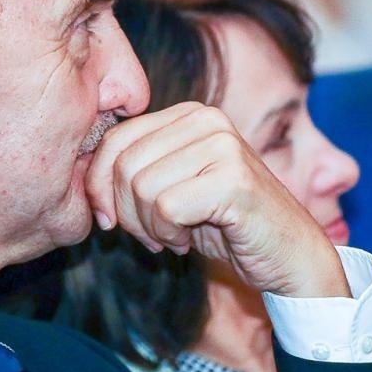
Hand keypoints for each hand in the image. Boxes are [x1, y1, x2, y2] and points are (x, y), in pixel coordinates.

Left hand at [85, 103, 350, 298]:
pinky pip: (166, 207)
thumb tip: (82, 179)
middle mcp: (206, 120)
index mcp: (189, 115)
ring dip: (149, 227)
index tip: (112, 220)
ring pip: (141, 187)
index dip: (100, 187)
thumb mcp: (173, 190)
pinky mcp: (234, 179)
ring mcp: (223, 145)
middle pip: (123, 164)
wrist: (289, 256)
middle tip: (152, 236)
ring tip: (176, 236)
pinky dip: (169, 234)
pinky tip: (189, 241)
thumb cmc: (227, 226)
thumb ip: (135, 172)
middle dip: (125, 212)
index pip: (115, 140)